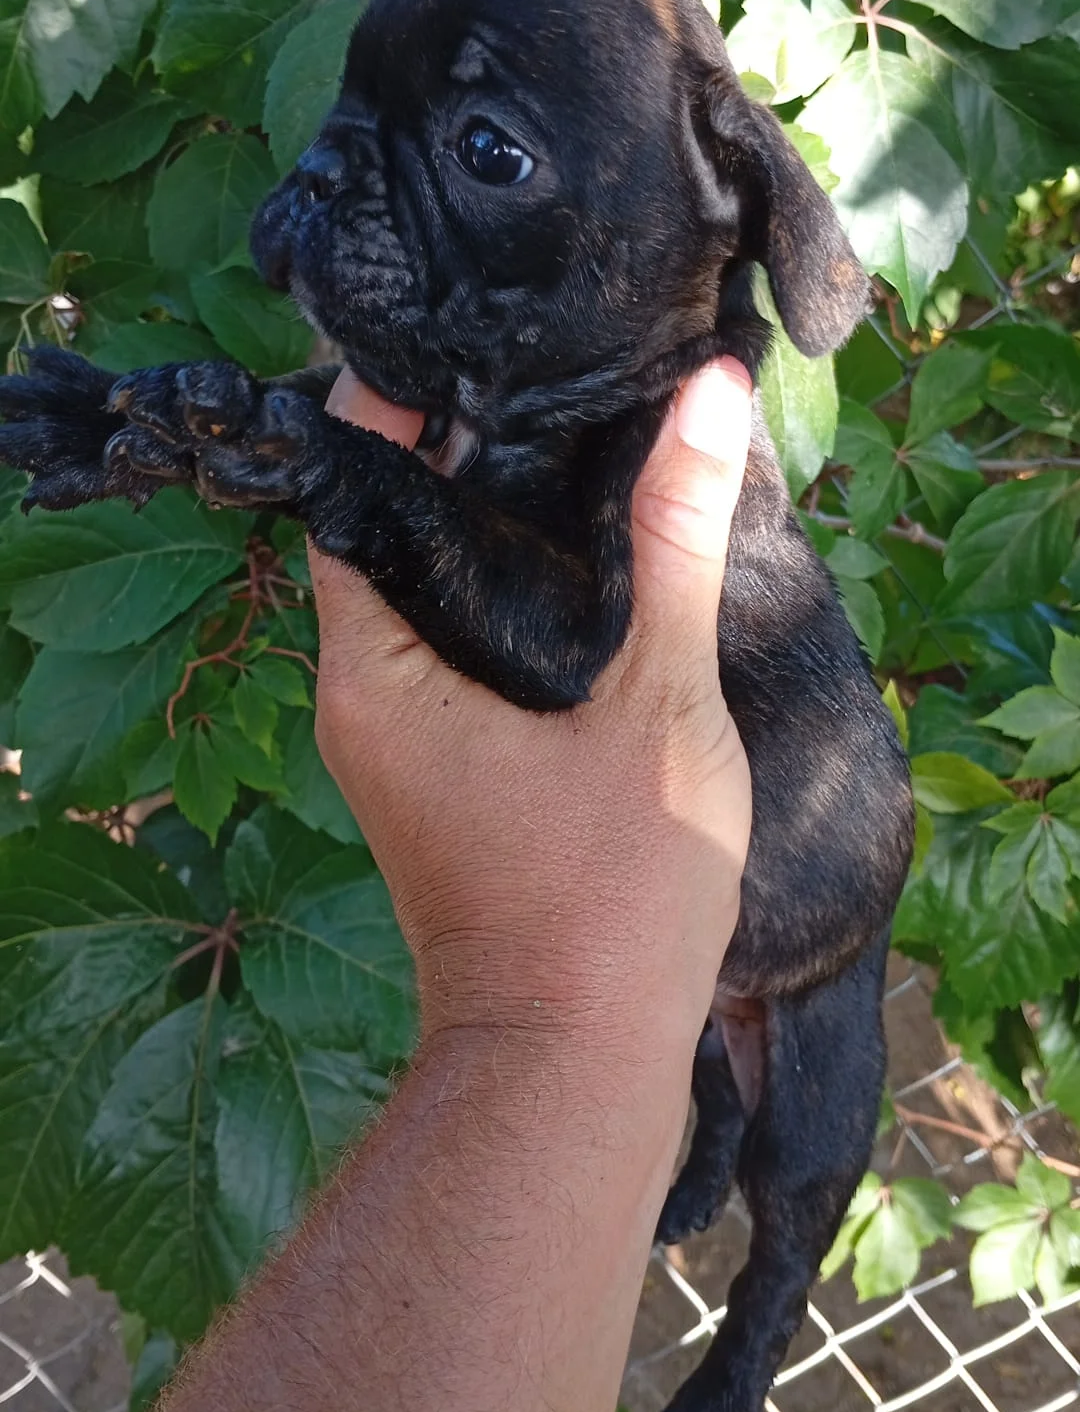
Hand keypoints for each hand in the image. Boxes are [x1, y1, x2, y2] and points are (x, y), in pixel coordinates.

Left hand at [309, 361, 753, 1056]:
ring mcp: (399, 746)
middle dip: (463, 459)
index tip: (476, 346)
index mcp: (374, 668)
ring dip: (493, 533)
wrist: (575, 1065)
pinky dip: (510, 603)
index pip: (349, 491)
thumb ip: (676, 545)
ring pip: (429, 600)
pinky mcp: (447, 779)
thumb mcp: (658, 702)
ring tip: (582, 447)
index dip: (397, 408)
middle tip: (551, 380)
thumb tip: (709, 396)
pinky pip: (459, 656)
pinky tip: (591, 568)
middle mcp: (362, 700)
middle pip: (391, 538)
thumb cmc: (610, 895)